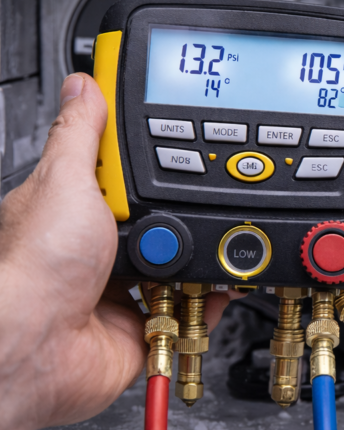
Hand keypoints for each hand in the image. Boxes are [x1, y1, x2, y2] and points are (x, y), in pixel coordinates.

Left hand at [0, 73, 239, 429]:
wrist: (41, 344)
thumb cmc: (37, 267)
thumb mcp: (63, 181)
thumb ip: (80, 134)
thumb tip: (84, 85)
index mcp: (76, 210)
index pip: (123, 173)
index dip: (153, 159)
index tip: (184, 140)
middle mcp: (99, 249)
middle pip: (164, 218)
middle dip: (187, 213)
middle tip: (193, 202)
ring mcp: (124, 288)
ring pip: (182, 264)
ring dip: (202, 258)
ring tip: (206, 245)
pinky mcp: (147, 325)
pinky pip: (193, 310)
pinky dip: (211, 300)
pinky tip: (218, 284)